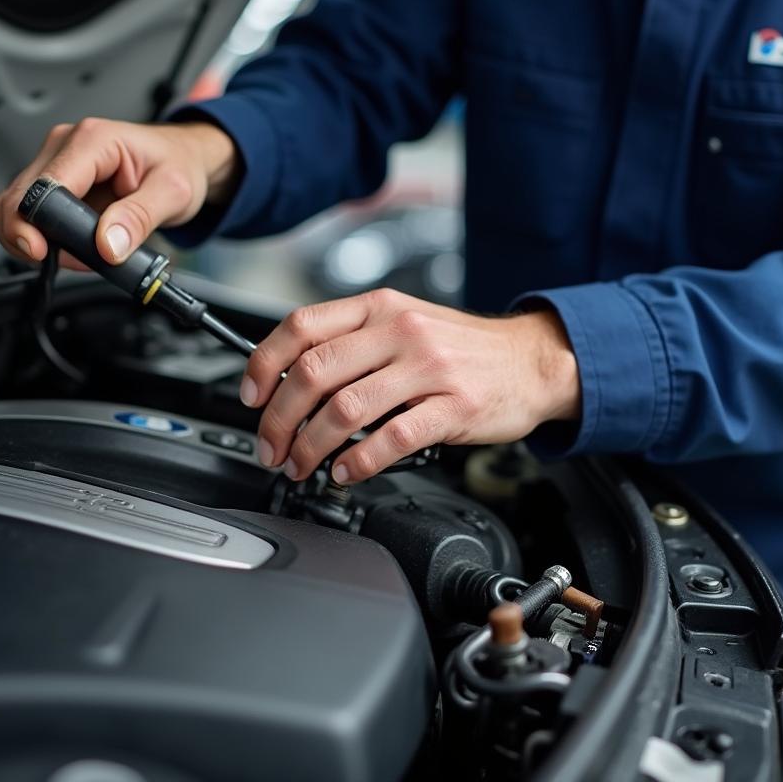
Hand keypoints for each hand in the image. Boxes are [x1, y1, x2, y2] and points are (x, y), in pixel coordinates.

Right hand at [0, 117, 238, 266]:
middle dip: (34, 236)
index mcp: (94, 140)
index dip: (37, 221)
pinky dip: (45, 238)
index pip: (46, 184)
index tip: (42, 251)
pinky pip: (32, 216)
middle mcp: (66, 145)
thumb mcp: (173, 192)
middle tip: (71, 260)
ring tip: (79, 254)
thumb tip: (108, 244)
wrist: (185, 159)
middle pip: (19, 197)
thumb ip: (140, 218)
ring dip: (37, 240)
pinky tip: (73, 247)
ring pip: (16, 208)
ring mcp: (56, 163)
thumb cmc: (179, 164)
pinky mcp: (55, 183)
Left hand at [242, 288, 580, 483]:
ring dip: (310, 447)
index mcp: (378, 308)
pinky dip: (358, 462)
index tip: (251, 396)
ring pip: (345, 409)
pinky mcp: (453, 406)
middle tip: (269, 446)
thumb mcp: (404, 323)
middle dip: (278, 419)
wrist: (531, 359)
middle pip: (313, 372)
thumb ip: (353, 342)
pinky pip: (392, 438)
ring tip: (301, 465)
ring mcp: (428, 367)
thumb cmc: (461, 348)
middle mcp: (399, 331)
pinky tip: (346, 473)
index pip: (301, 326)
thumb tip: (289, 375)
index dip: (263, 363)